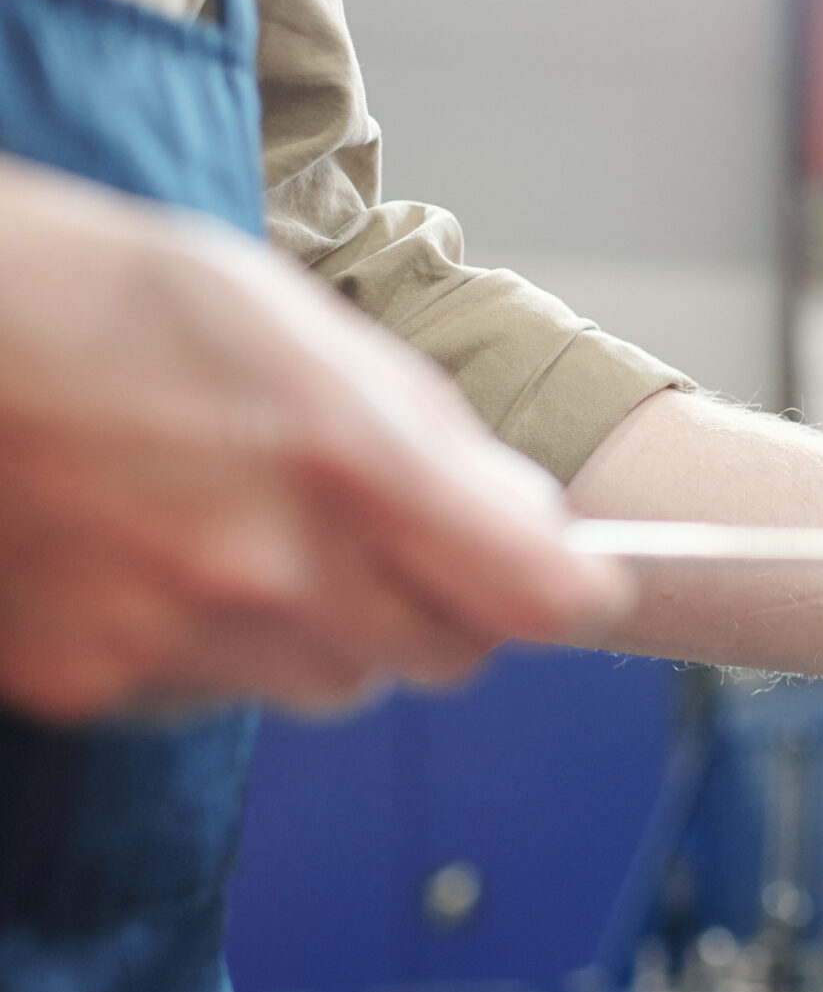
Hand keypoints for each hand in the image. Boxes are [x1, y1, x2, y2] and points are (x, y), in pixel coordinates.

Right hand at [0, 158, 627, 720]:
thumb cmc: (81, 296)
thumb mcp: (278, 315)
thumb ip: (421, 428)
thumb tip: (526, 513)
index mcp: (337, 459)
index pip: (535, 595)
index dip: (562, 587)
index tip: (572, 576)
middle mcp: (266, 570)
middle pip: (442, 654)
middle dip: (437, 599)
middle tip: (377, 526)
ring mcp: (175, 638)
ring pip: (333, 682)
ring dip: (327, 626)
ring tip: (240, 524)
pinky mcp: (94, 682)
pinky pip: (219, 695)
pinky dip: (216, 646)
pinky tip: (157, 558)